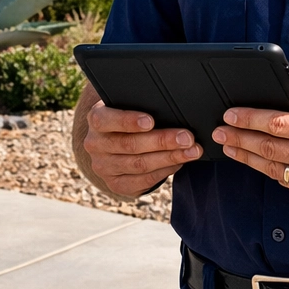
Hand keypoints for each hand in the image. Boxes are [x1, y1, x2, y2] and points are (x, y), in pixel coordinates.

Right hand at [83, 102, 201, 196]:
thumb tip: (169, 105)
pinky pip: (144, 181)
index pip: (106, 120)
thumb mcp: (127, 105)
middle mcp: (96, 145)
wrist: (113, 142)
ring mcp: (104, 168)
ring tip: (192, 151)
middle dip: (162, 141)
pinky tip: (179, 162)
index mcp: (96, 119)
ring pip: (140, 165)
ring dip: (170, 158)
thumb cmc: (128, 118)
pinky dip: (165, 171)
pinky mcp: (116, 185)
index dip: (128, 121)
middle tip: (187, 137)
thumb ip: (140, 103)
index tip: (150, 121)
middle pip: (130, 145)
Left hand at [213, 78, 288, 205]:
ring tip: (228, 148)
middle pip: (268, 148)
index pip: (277, 124)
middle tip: (219, 132)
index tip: (230, 115)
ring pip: (272, 169)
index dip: (250, 119)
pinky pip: (286, 183)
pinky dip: (268, 171)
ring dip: (247, 158)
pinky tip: (255, 161)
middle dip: (239, 138)